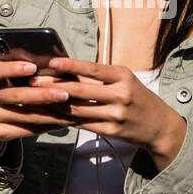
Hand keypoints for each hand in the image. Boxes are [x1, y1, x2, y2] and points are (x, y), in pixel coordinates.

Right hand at [0, 60, 76, 148]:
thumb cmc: (9, 91)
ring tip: (69, 111)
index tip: (33, 67)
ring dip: (50, 114)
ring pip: (25, 115)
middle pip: (15, 95)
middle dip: (42, 94)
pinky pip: (27, 130)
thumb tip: (55, 65)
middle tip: (64, 94)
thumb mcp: (11, 79)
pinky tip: (60, 122)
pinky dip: (46, 126)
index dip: (13, 68)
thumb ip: (26, 72)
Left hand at [45, 57, 187, 168]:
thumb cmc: (138, 98)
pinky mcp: (110, 131)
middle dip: (54, 86)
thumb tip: (68, 71)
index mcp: (123, 76)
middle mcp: (120, 95)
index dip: (70, 66)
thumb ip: (100, 77)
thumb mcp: (125, 80)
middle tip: (33, 82)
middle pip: (80, 91)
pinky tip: (51, 116)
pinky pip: (82, 124)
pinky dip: (65, 120)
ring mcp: (115, 115)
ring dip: (54, 105)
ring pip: (78, 110)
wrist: (159, 126)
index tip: (52, 62)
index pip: (93, 69)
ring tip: (35, 99)